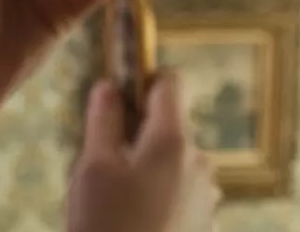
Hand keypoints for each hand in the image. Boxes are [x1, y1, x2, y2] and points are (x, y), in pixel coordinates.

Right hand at [68, 74, 221, 231]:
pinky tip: (136, 226)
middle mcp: (200, 161)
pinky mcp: (206, 222)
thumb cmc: (105, 227)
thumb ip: (104, 120)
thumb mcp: (92, 170)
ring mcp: (207, 194)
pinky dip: (159, 201)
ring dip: (147, 175)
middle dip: (136, 140)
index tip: (120, 97)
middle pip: (168, 129)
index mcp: (174, 140)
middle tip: (102, 174)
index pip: (170, 83)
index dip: (143, 81)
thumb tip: (110, 85)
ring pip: (173, 165)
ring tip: (114, 210)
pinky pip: (180, 195)